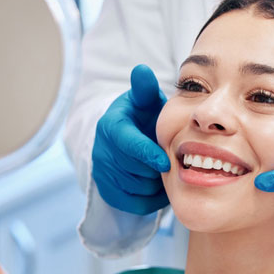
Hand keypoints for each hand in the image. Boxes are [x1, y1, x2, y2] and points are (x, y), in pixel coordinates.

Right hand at [92, 64, 170, 214]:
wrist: (128, 139)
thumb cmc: (143, 117)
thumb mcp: (145, 101)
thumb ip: (145, 88)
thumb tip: (142, 70)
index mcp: (111, 126)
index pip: (127, 144)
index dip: (147, 155)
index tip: (166, 162)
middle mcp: (101, 151)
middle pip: (134, 170)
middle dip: (156, 169)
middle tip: (172, 162)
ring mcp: (102, 173)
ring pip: (136, 189)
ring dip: (156, 184)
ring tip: (164, 171)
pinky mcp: (107, 192)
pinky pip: (134, 204)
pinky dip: (151, 199)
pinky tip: (158, 185)